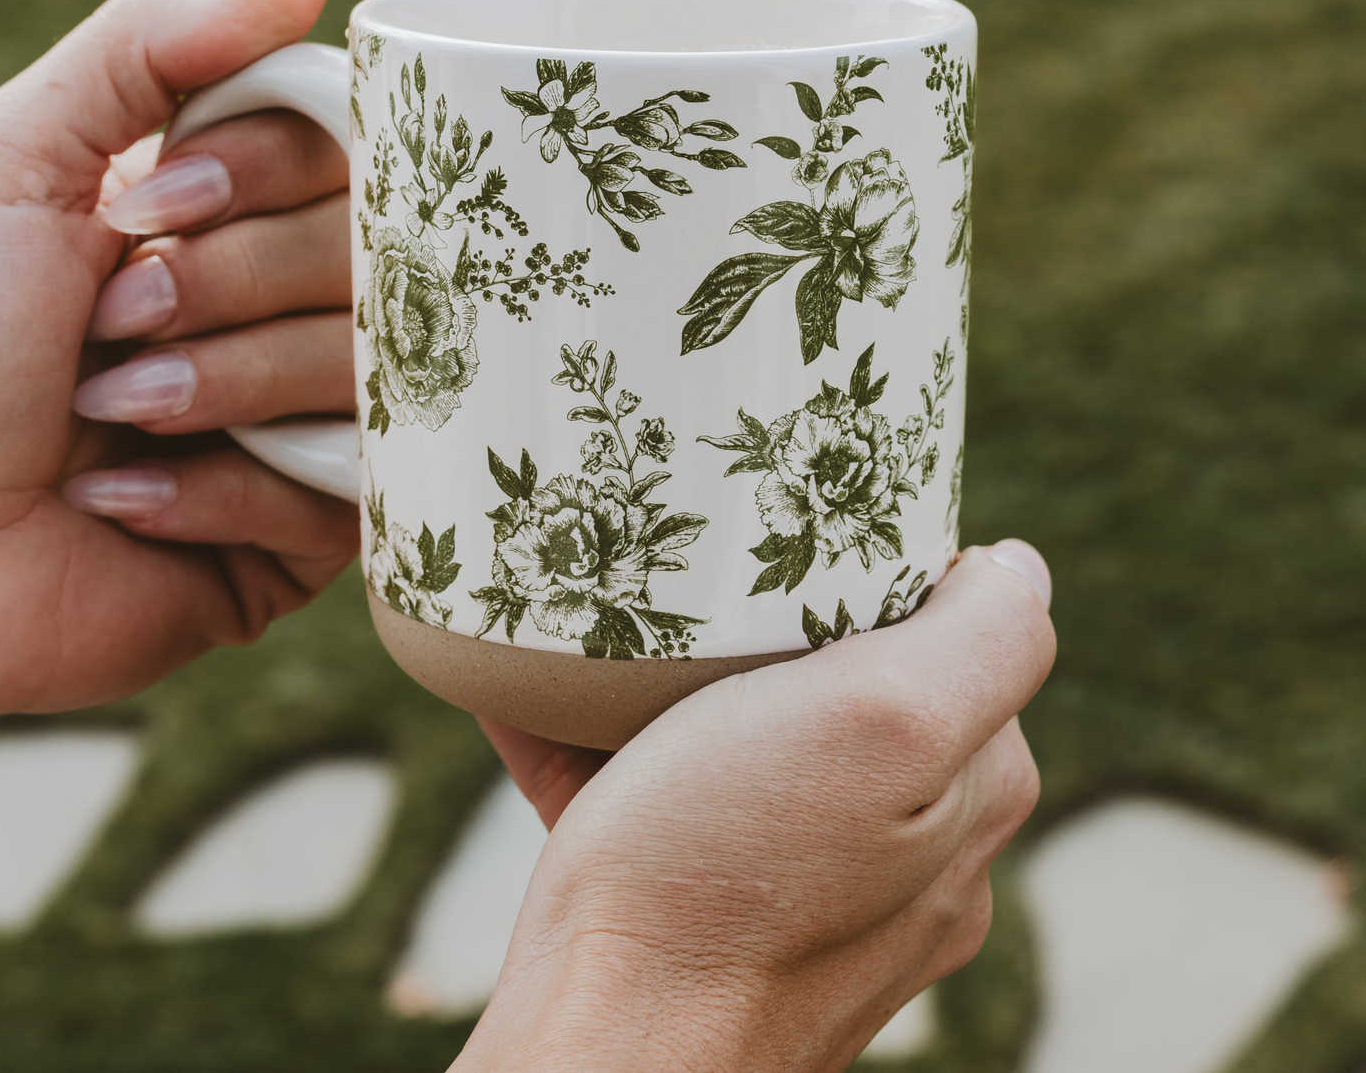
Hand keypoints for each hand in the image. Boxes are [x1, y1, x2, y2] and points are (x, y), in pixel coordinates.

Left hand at [0, 0, 364, 732]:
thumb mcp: (14, 161)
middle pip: (374, 256)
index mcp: (232, 218)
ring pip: (371, 371)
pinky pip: (343, 491)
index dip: (271, 173)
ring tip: (111, 421)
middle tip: (109, 325)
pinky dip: (220, 493)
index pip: (347, 154)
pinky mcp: (311, 534)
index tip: (151, 205)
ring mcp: (308, 422)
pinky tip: (126, 504)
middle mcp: (285, 311)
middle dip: (226, 287)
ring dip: (217, 390)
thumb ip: (155, 44)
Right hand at [464, 542, 1055, 1072]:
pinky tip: (544, 700)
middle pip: (853, 682)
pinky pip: (666, 799)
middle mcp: (908, 850)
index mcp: (965, 791)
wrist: (603, 1056)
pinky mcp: (714, 913)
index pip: (955, 631)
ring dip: (681, 684)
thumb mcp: (881, 723)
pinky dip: (606, 746)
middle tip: (698, 580)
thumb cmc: (726, 881)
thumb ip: (984, 641)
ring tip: (611, 634)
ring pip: (754, 741)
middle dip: (780, 623)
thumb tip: (1021, 565)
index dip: (878, 569)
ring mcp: (810, 889)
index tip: (795, 544)